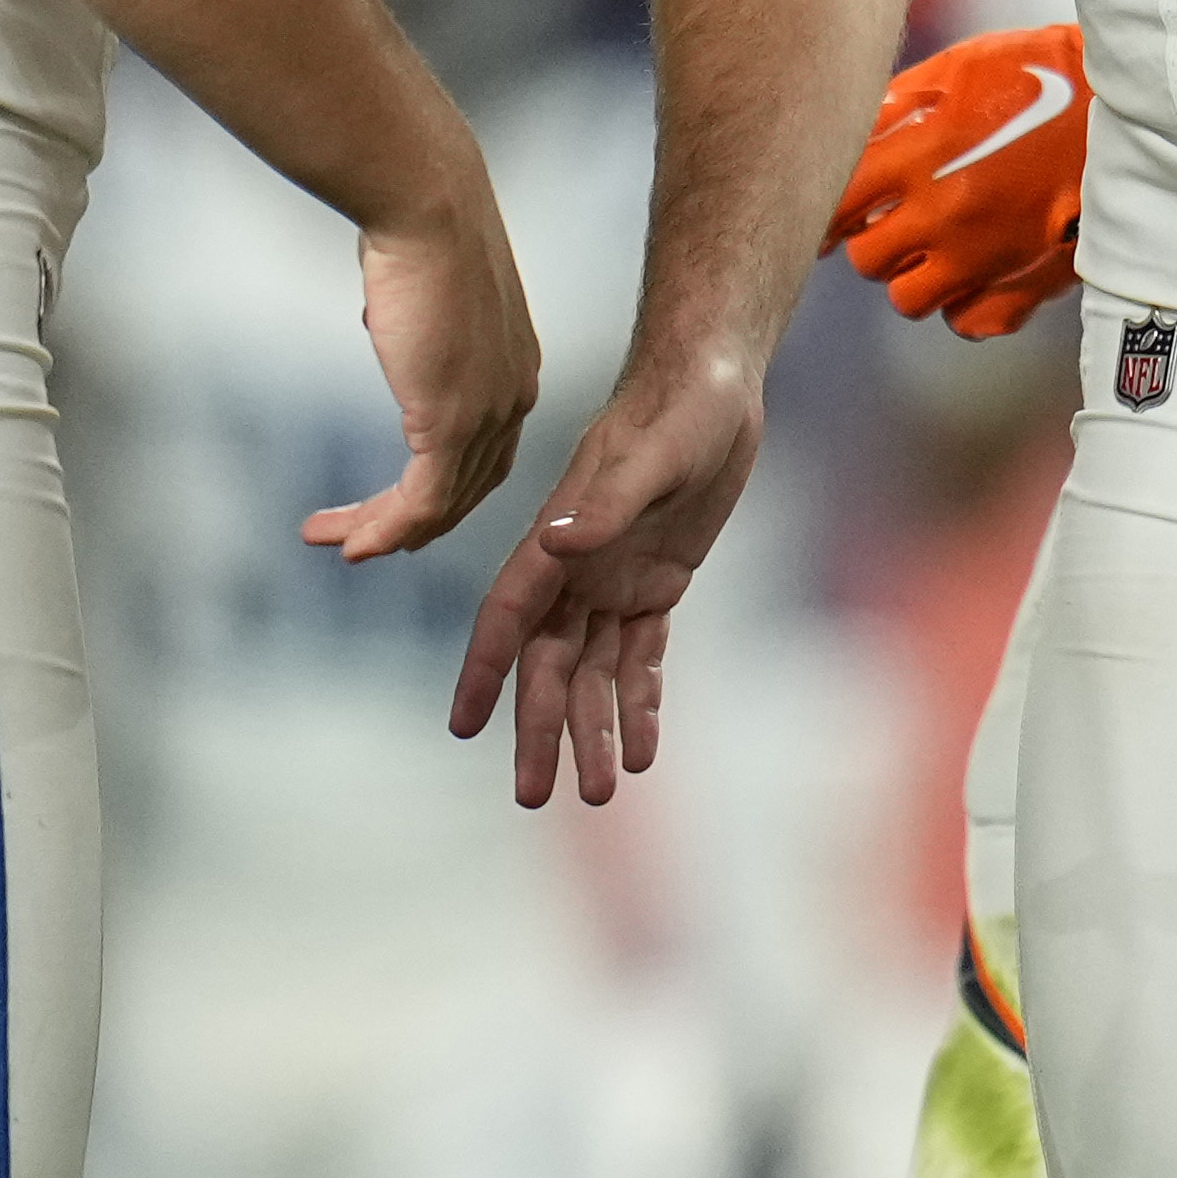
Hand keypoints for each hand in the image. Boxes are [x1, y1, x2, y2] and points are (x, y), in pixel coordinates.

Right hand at [303, 170, 539, 563]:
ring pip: (442, 503)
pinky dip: (388, 529)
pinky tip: (355, 542)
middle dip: (415, 520)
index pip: (486, 450)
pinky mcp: (451, 421)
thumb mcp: (424, 286)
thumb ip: (416, 318)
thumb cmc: (421, 223)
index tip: (400, 502)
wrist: (427, 204)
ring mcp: (487, 413)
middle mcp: (513, 396)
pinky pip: (422, 500)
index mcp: (514, 366)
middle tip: (366, 536)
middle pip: (468, 487)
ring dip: (388, 532)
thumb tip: (386, 321)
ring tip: (343, 545)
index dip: (446, 486)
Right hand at [448, 348, 761, 807]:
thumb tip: (556, 547)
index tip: (463, 726)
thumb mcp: (654, 455)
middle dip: (541, 729)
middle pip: (548, 664)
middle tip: (533, 797)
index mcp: (559, 539)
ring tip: (597, 793)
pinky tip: (641, 752)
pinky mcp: (659, 582)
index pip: (507, 616)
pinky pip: (642, 656)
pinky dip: (641, 702)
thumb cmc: (681, 407)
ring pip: (595, 671)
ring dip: (594, 729)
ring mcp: (615, 578)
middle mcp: (576, 567)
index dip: (483, 672)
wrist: (714, 380)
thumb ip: (603, 506)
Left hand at [837, 23, 1083, 334]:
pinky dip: (965, 303)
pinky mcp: (1025, 288)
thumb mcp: (964, 65)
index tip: (836, 209)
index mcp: (920, 159)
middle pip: (868, 258)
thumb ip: (901, 100)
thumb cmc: (1048, 75)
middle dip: (873, 239)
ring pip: (908, 300)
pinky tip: (978, 270)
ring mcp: (984, 260)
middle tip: (894, 220)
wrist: (1136, 111)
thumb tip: (857, 129)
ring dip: (913, 276)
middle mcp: (943, 217)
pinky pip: (966, 322)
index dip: (830, 208)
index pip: (839, 204)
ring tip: (935, 248)